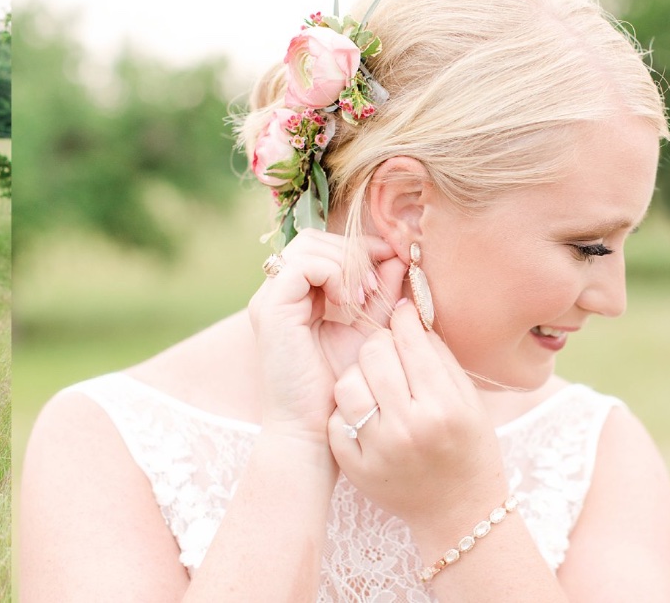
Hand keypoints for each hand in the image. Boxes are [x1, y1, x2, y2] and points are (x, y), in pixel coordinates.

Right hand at [247, 229, 398, 443]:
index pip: (322, 248)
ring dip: (346, 262)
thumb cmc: (339, 389)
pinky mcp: (271, 309)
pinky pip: (304, 266)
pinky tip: (351, 303)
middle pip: (313, 239)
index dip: (359, 248)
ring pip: (307, 246)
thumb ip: (381, 295)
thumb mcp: (367, 331)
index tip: (391, 263)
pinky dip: (335, 274)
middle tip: (378, 281)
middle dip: (353, 251)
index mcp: (294, 298)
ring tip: (365, 296)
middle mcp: (276, 294)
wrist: (313, 431)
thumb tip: (399, 258)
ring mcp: (269, 300)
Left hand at [327, 299, 507, 531]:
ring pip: (347, 384)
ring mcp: (379, 450)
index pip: (410, 341)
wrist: (459, 509)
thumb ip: (438, 356)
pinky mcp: (356, 468)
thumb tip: (407, 315)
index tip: (401, 315)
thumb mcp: (468, 399)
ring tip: (374, 385)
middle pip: (373, 355)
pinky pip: (337, 420)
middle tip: (387, 352)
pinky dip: (348, 412)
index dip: (403, 320)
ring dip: (359, 376)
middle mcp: (410, 427)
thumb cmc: (469, 446)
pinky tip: (367, 415)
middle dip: (379, 344)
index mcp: (444, 406)